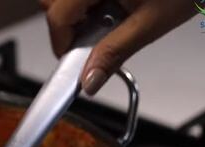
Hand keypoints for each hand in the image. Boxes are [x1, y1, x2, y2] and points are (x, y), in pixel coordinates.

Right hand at [40, 0, 198, 94]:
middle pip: (52, 3)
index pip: (57, 17)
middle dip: (67, 25)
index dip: (62, 44)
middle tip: (93, 38)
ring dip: (77, 11)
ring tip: (109, 17)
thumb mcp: (151, 23)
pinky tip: (114, 4)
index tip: (76, 61)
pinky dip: (87, 2)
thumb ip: (114, 53)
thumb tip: (89, 80)